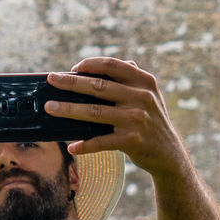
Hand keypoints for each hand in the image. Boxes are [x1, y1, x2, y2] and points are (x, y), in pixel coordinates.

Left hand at [44, 57, 193, 180]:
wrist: (169, 154)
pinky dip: (85, 144)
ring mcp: (137, 119)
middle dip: (70, 83)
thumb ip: (127, 79)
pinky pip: (101, 141)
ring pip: (94, 112)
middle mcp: (142, 97)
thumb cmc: (151, 120)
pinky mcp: (132, 141)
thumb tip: (92, 68)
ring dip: (69, 110)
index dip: (89, 64)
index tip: (71, 68)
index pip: (112, 65)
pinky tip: (72, 146)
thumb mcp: (148, 95)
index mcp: (144, 81)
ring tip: (51, 108)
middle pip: (98, 86)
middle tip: (51, 80)